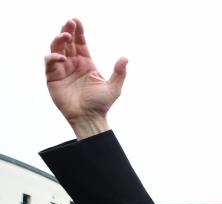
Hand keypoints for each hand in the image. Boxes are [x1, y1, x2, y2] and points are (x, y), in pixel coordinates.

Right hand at [46, 19, 126, 138]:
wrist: (89, 118)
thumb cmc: (101, 104)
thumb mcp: (114, 88)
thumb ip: (119, 73)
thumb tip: (125, 58)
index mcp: (87, 63)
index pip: (81, 43)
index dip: (79, 32)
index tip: (77, 21)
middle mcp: (73, 63)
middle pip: (68, 42)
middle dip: (67, 30)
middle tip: (70, 23)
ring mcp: (62, 69)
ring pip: (56, 48)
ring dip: (58, 40)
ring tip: (65, 35)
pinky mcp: (52, 77)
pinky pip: (49, 62)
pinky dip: (53, 57)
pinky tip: (61, 57)